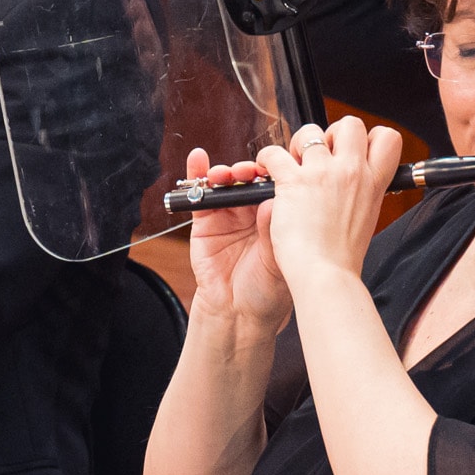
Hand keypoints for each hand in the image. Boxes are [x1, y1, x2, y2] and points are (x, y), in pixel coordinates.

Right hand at [178, 147, 292, 339]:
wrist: (239, 314)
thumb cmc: (267, 292)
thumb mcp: (277, 260)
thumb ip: (272, 231)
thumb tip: (272, 202)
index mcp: (275, 220)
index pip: (274, 188)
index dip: (273, 175)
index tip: (274, 169)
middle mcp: (252, 214)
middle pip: (249, 181)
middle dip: (247, 171)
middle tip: (247, 173)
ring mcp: (228, 216)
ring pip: (226, 184)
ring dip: (224, 172)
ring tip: (225, 175)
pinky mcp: (204, 222)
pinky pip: (200, 194)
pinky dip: (197, 174)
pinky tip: (198, 159)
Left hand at [259, 116, 403, 288]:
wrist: (327, 276)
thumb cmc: (343, 257)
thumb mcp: (367, 218)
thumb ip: (363, 194)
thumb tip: (356, 182)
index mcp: (374, 183)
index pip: (389, 139)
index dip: (369, 137)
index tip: (352, 150)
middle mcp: (352, 172)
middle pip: (350, 124)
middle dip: (332, 133)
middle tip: (320, 155)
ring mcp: (323, 174)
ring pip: (309, 132)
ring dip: (296, 145)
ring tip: (291, 166)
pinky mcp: (294, 181)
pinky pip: (274, 152)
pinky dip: (267, 158)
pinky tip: (268, 171)